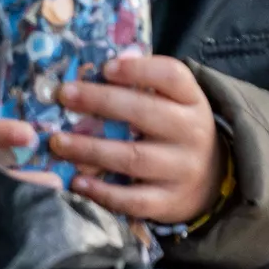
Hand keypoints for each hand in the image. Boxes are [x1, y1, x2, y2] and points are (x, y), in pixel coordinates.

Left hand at [48, 53, 222, 224]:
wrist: (210, 179)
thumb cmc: (173, 129)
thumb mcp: (172, 102)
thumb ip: (141, 84)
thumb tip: (94, 66)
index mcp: (191, 101)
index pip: (173, 76)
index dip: (139, 69)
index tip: (105, 67)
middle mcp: (192, 133)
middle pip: (145, 113)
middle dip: (100, 102)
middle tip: (64, 95)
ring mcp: (182, 170)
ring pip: (133, 157)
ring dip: (91, 149)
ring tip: (58, 142)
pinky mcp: (170, 202)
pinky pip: (134, 200)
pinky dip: (103, 192)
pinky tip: (77, 181)